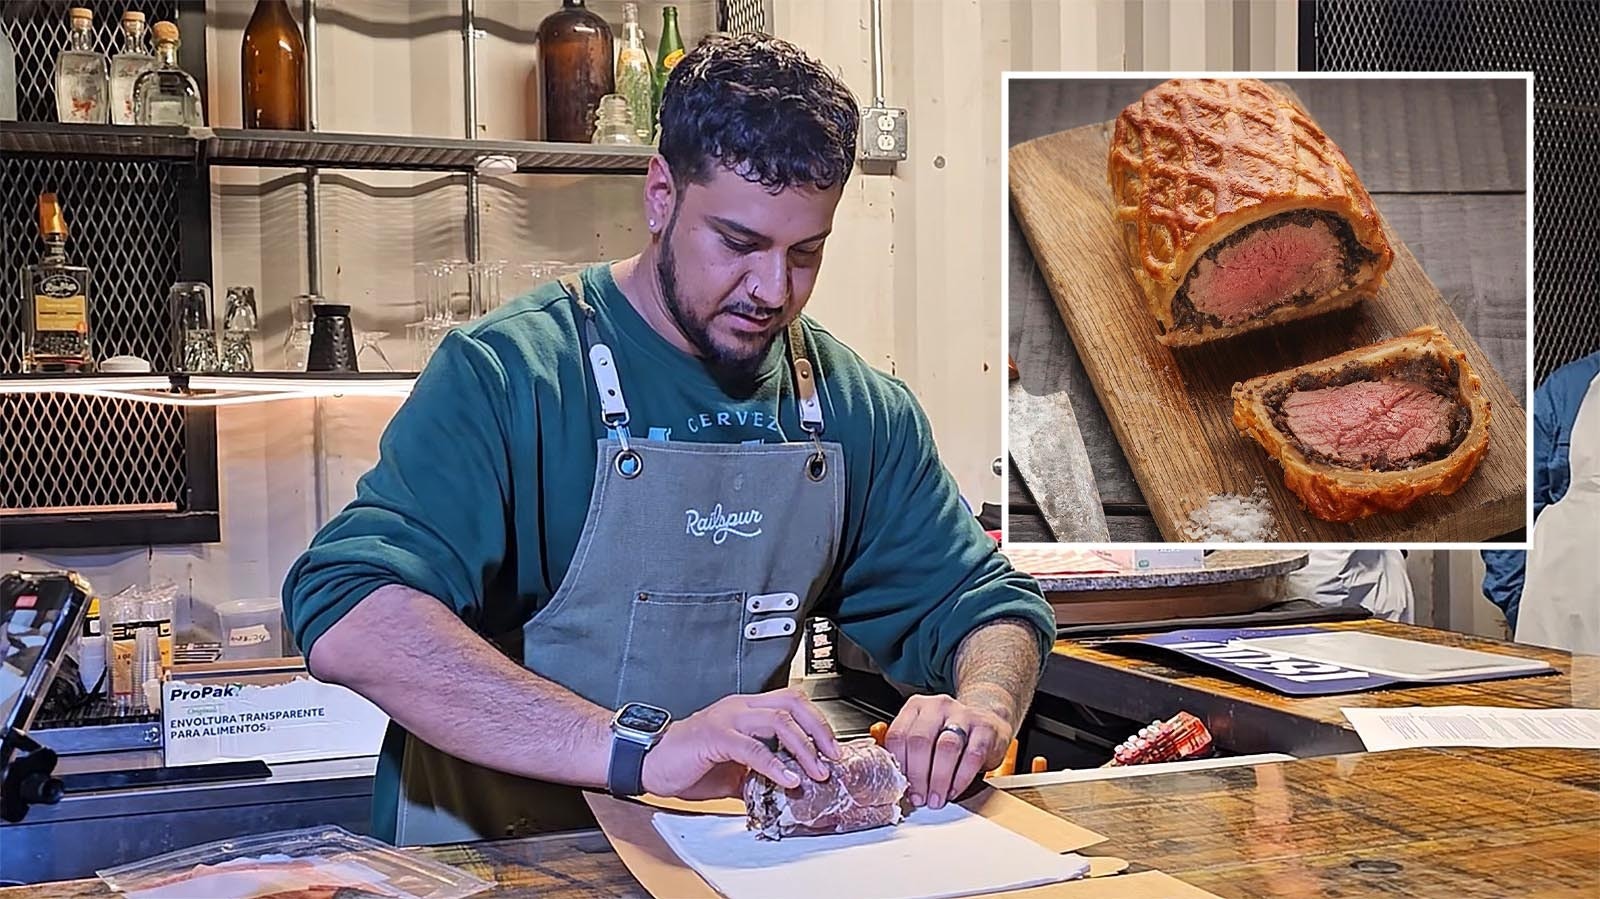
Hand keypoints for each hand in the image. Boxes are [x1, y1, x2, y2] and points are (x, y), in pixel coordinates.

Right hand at [640, 688, 841, 799]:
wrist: (648, 761)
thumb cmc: (686, 762)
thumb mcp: (732, 770)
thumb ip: (758, 773)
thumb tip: (787, 789)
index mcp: (745, 709)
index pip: (792, 703)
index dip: (816, 723)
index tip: (831, 749)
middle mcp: (739, 707)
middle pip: (792, 704)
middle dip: (819, 730)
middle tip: (832, 757)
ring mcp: (727, 719)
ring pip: (778, 721)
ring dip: (803, 748)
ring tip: (816, 771)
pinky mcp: (714, 737)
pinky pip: (753, 748)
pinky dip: (775, 764)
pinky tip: (787, 779)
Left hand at [885, 694, 1012, 810]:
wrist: (987, 725)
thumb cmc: (948, 735)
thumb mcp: (923, 736)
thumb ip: (907, 753)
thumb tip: (896, 783)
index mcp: (916, 707)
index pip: (898, 735)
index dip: (898, 766)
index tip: (901, 788)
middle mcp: (938, 707)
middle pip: (920, 741)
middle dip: (918, 775)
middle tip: (920, 798)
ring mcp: (963, 715)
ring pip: (946, 747)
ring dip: (938, 780)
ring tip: (936, 799)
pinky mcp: (985, 729)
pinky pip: (972, 756)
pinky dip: (960, 779)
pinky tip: (953, 791)